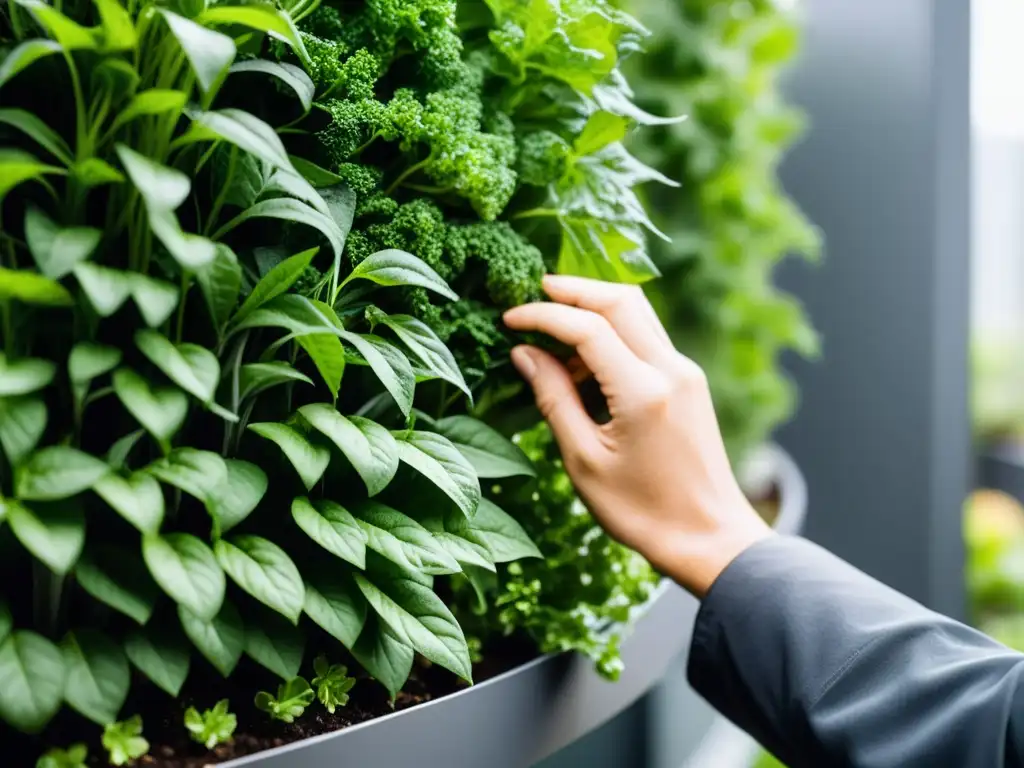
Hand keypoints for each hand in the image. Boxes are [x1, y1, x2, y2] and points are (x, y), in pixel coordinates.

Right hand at [503, 275, 771, 597]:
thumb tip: (524, 354)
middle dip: (573, 289)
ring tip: (551, 324)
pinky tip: (582, 358)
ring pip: (638, 312)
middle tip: (533, 290)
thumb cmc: (641, 511)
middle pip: (620, 300)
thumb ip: (554, 399)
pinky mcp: (689, 382)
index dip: (543, 315)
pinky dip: (613, 333)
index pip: (588, 327)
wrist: (709, 537)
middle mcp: (672, 370)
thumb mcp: (584, 460)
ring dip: (595, 305)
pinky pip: (647, 338)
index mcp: (643, 392)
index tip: (509, 318)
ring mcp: (685, 373)